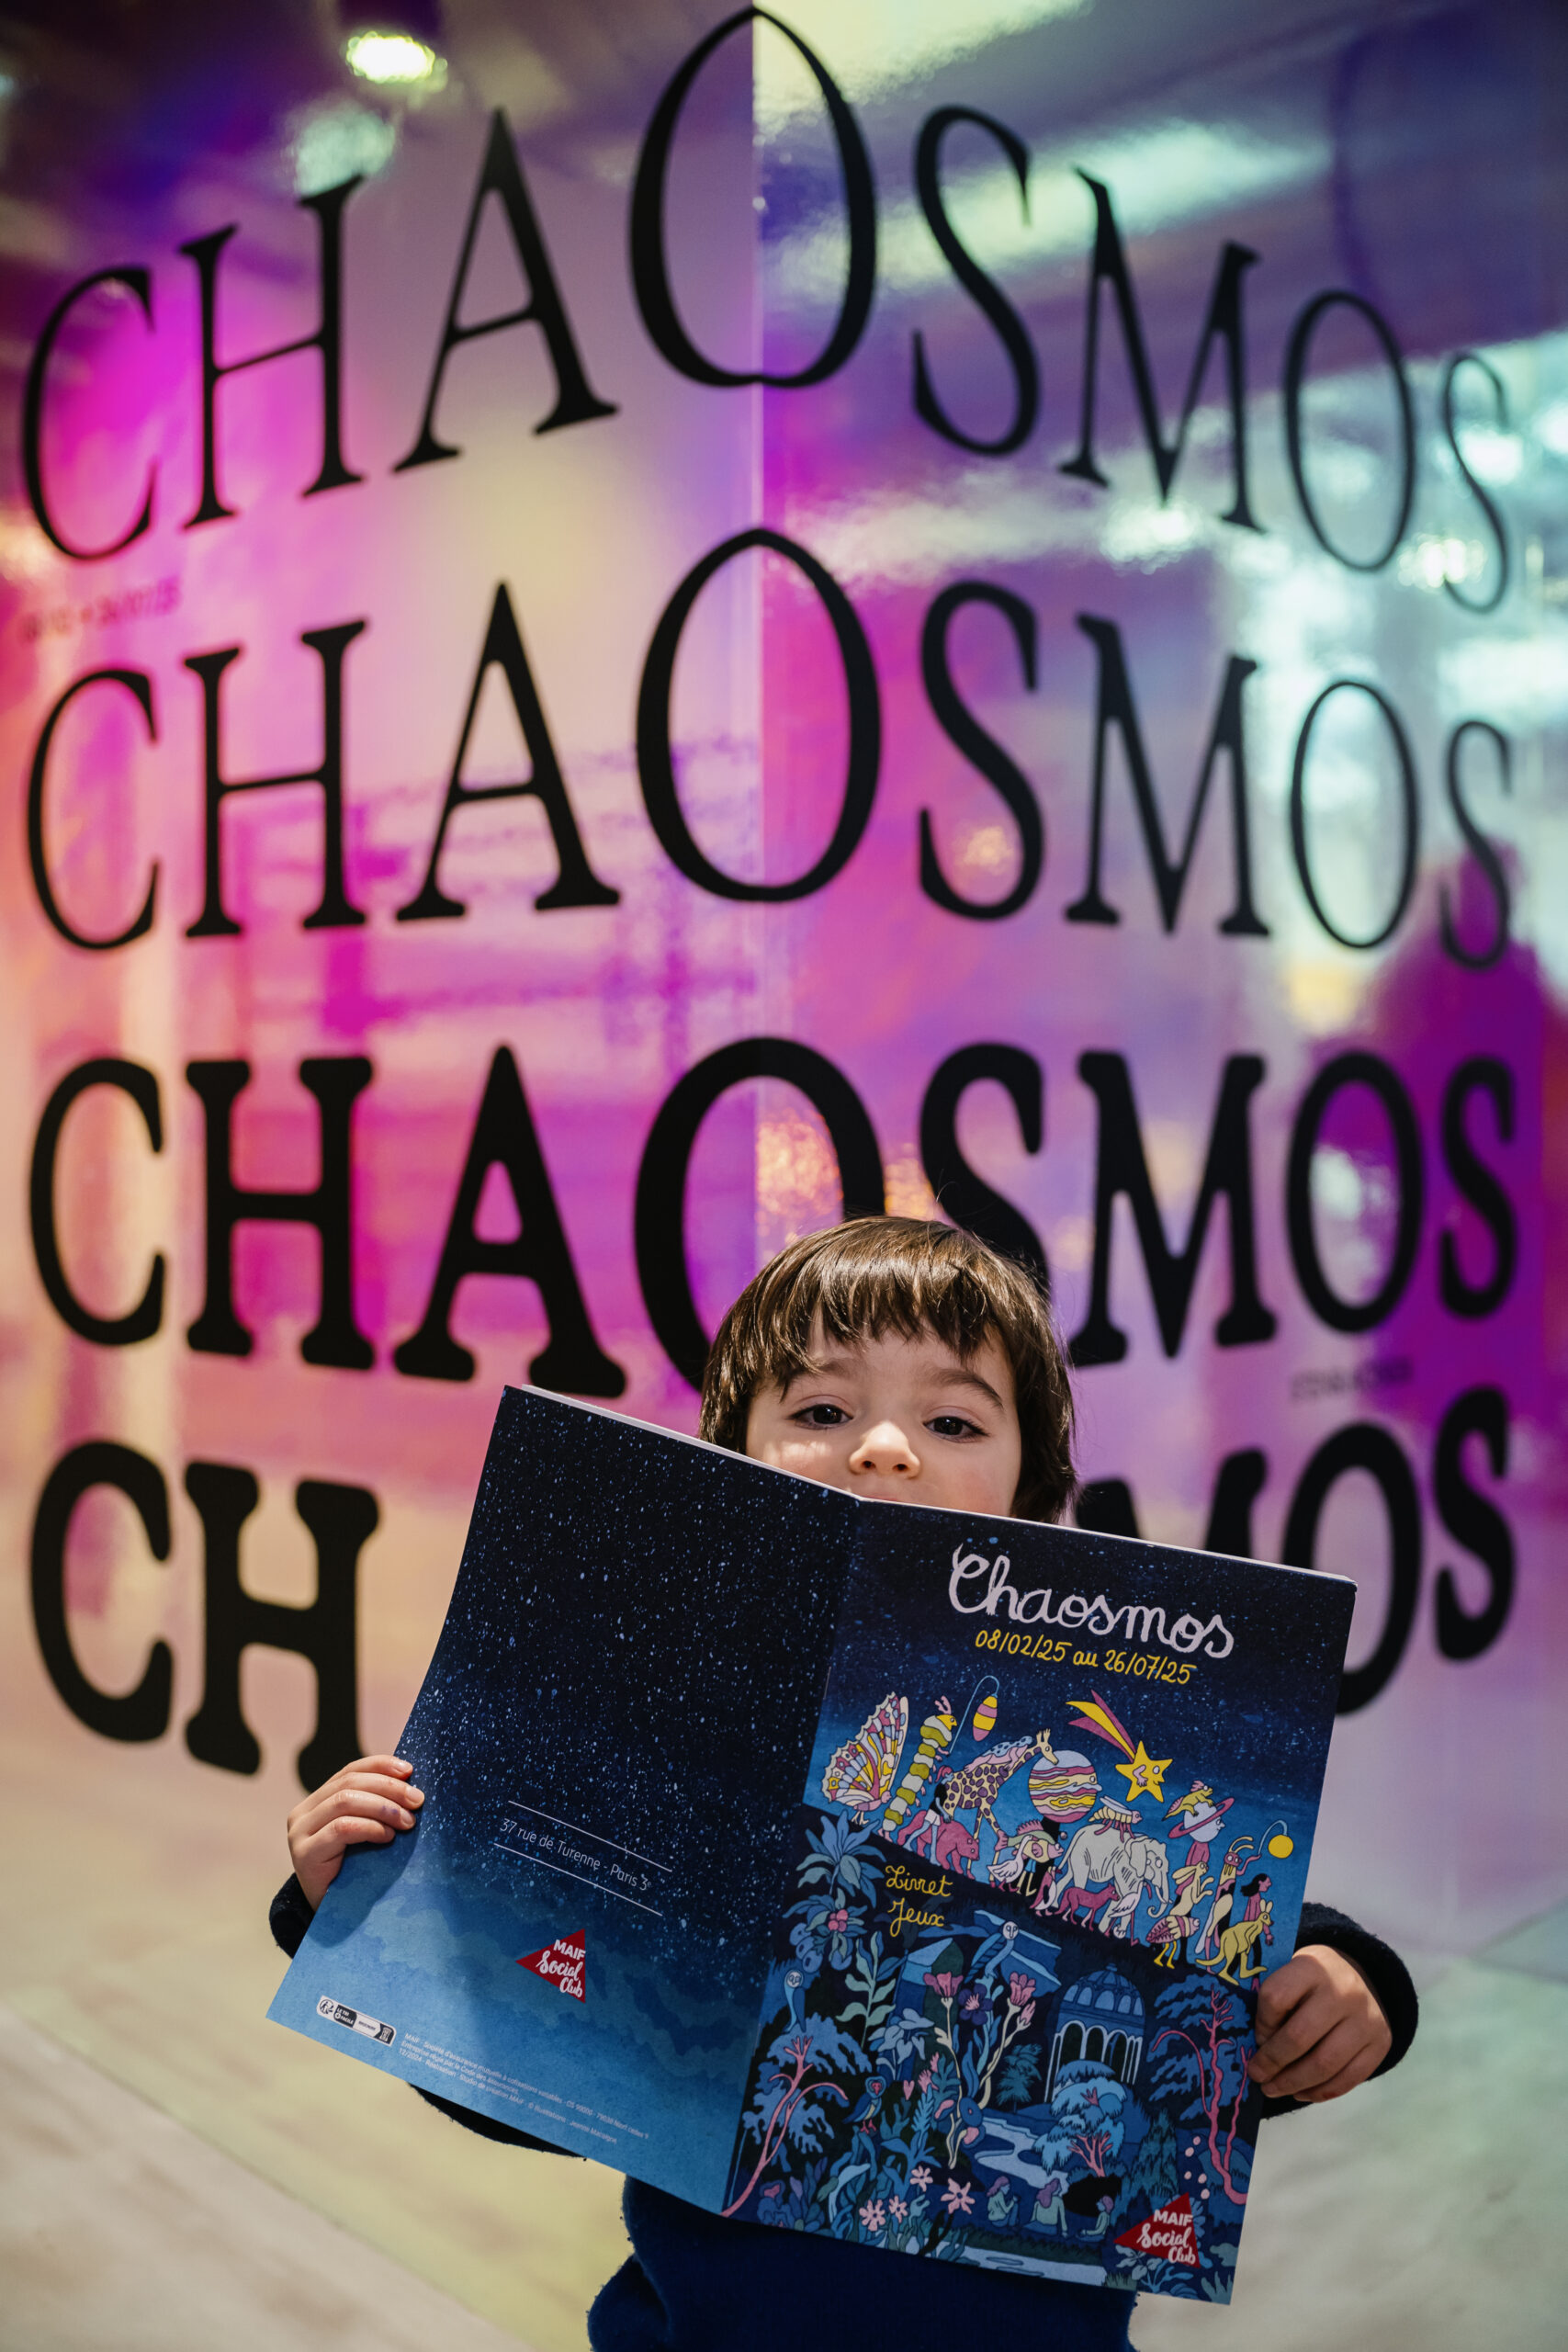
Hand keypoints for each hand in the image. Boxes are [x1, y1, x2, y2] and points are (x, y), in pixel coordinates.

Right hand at [287, 1754, 423, 1911]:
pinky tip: (388, 1836)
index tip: (410, 1770)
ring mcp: (299, 1833)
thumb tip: (411, 1781)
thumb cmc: (355, 1871)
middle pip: (350, 1783)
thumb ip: (374, 1806)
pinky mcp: (304, 1854)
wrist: (333, 1917)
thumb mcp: (365, 1832)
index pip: (350, 1770)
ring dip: (383, 1807)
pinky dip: (369, 1827)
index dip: (381, 1765)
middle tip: (417, 1801)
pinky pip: (341, 1828)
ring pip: (345, 1801)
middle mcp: (303, 1812)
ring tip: (408, 1821)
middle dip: (389, 1788)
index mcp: (318, 1800)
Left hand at [1248, 1943, 1391, 2102]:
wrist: (1359, 1975)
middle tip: (1256, 2075)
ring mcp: (1366, 2020)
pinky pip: (1347, 2080)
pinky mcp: (1380, 2044)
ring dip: (1292, 2083)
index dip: (1261, 2023)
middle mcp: (1344, 1991)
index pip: (1276, 1998)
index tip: (1255, 2038)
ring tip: (1272, 2089)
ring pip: (1324, 2064)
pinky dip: (1319, 2092)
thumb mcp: (1291, 1974)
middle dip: (1272, 2062)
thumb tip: (1253, 2047)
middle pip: (1299, 2037)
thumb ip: (1273, 2002)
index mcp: (1313, 1966)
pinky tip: (1299, 2092)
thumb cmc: (1310, 1980)